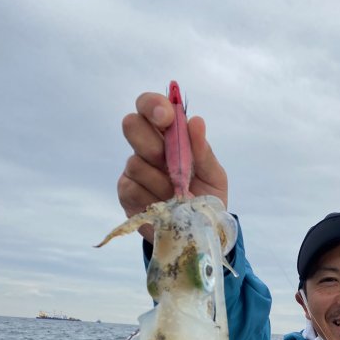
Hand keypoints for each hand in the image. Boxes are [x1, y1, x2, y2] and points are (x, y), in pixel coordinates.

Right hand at [117, 92, 227, 241]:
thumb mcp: (214, 177)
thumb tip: (196, 121)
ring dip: (160, 181)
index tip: (166, 117)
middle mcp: (147, 147)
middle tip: (168, 164)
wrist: (198, 233)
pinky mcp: (126, 192)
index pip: (150, 106)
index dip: (153, 105)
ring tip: (176, 196)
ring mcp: (134, 169)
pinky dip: (152, 198)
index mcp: (169, 135)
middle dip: (152, 144)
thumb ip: (203, 152)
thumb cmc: (207, 199)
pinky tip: (165, 206)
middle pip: (131, 125)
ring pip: (135, 162)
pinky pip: (132, 187)